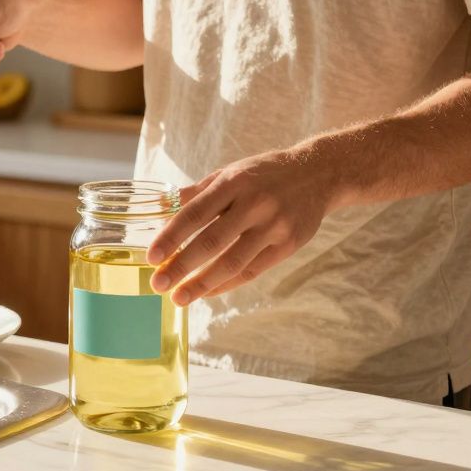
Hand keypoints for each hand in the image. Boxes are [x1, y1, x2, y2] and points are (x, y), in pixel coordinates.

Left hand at [146, 146, 345, 305]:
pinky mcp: (288, 245)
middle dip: (182, 266)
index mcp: (234, 182)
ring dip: (202, 284)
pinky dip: (227, 284)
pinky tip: (207, 292)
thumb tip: (157, 207)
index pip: (195, 213)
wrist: (318, 174)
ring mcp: (274, 226)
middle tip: (158, 284)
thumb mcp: (230, 173)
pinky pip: (252, 271)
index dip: (171, 237)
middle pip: (212, 242)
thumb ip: (195, 193)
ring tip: (179, 297)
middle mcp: (254, 204)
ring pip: (233, 262)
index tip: (151, 257)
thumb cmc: (263, 174)